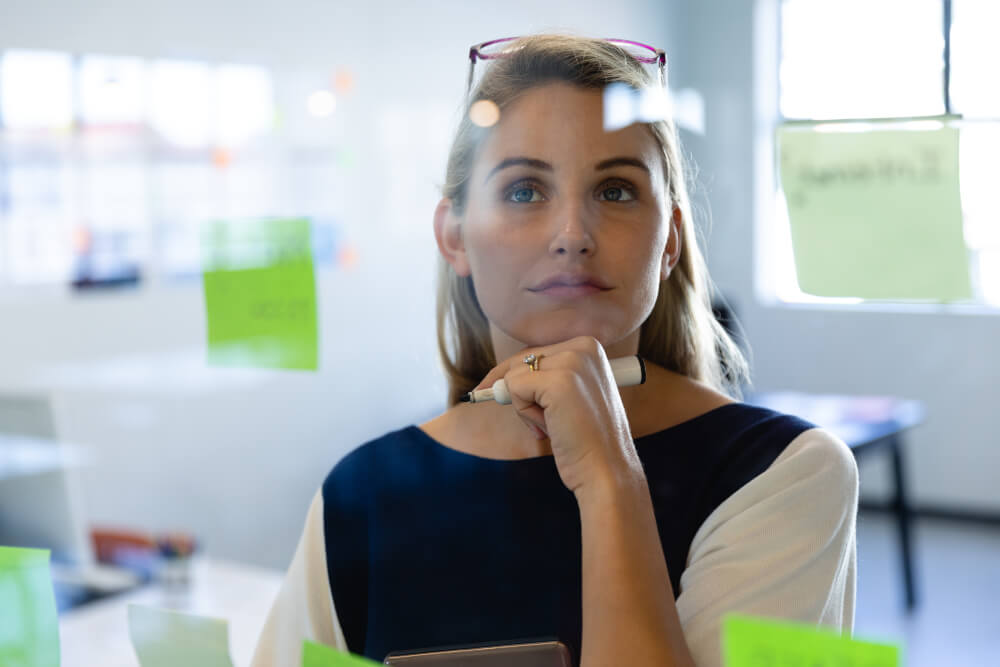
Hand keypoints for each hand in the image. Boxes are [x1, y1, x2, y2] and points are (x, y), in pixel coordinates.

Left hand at [472, 336, 638, 494]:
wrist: (607, 471)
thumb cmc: (586, 441)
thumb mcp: (568, 398)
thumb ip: (540, 381)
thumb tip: (496, 382)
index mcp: (589, 347)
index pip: (535, 354)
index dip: (513, 376)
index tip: (487, 388)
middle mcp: (584, 347)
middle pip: (522, 361)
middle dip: (520, 395)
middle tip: (545, 423)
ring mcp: (573, 362)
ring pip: (515, 375)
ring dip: (526, 408)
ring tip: (555, 426)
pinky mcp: (559, 381)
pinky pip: (513, 388)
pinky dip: (524, 413)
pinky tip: (550, 428)